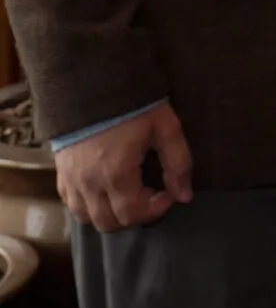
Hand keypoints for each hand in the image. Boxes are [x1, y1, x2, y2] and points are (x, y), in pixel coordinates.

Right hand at [55, 103, 192, 231]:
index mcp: (116, 174)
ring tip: (129, 195)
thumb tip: (184, 196)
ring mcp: (70, 180)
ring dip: (111, 216)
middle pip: (109, 223)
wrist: (93, 84)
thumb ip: (178, 164)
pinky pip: (71, 205)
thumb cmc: (134, 105)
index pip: (132, 214)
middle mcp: (89, 184)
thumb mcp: (166, 128)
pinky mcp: (60, 174)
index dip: (154, 211)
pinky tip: (106, 192)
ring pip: (87, 218)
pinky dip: (89, 208)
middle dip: (134, 216)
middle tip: (150, 196)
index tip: (166, 193)